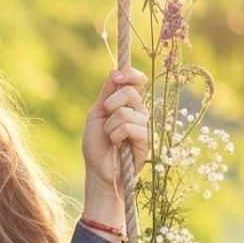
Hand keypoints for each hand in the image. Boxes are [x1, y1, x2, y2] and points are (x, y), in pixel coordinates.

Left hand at [82, 67, 149, 227]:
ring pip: (126, 112)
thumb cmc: (96, 145)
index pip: (137, 81)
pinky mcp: (147, 140)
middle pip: (131, 92)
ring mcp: (144, 125)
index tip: (116, 77)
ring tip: (110, 138)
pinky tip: (117, 145)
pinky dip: (116, 135)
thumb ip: (106, 94)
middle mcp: (139, 112)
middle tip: (106, 119)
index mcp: (127, 104)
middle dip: (111, 104)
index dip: (129, 74)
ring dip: (110, 126)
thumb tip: (114, 71)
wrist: (98, 171)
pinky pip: (129, 127)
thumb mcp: (96, 115)